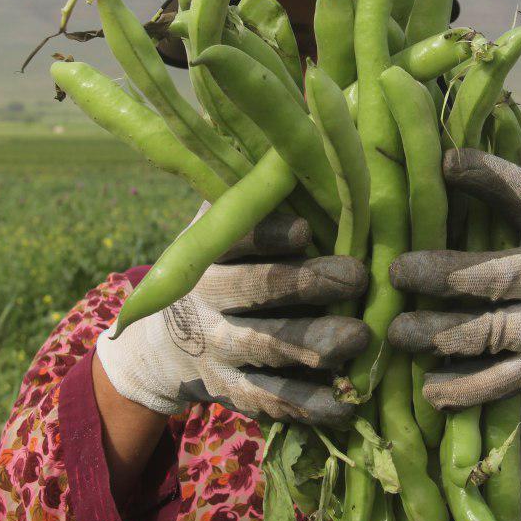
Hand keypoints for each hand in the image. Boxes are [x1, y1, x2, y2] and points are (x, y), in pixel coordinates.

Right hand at [97, 207, 368, 426]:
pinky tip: (344, 406)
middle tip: (356, 276)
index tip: (307, 228)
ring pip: (265, 345)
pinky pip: (270, 400)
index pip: (238, 236)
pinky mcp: (233, 391)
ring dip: (312, 343)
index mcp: (211, 250)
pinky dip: (307, 404)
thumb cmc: (226, 266)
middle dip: (305, 283)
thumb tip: (310, 114)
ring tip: (357, 338)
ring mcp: (219, 348)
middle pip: (254, 289)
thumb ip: (263, 187)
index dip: (271, 233)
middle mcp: (207, 297)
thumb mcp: (229, 225)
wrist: (163, 348)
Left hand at [386, 148, 520, 410]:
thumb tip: (434, 155)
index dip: (487, 175)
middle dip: (443, 274)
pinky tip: (428, 387)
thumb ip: (501, 203)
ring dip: (438, 335)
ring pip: (489, 334)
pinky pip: (497, 384)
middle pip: (496, 276)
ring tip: (397, 332)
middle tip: (397, 271)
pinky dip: (461, 389)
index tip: (444, 162)